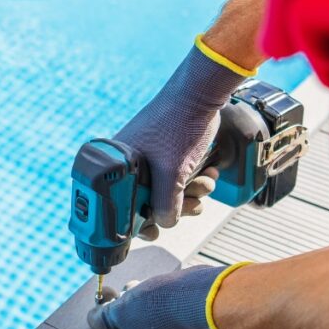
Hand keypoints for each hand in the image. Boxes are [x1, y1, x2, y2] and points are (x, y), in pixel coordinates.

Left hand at [87, 265, 225, 328]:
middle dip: (126, 309)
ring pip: (154, 322)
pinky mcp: (196, 327)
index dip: (109, 320)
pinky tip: (160, 289)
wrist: (203, 296)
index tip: (105, 302)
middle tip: (122, 291)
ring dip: (143, 303)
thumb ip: (103, 317)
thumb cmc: (159, 309)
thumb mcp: (121, 311)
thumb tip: (93, 319)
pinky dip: (163, 303)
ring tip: (140, 286)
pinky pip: (172, 316)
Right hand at [114, 43, 245, 230]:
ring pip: (168, 192)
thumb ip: (165, 205)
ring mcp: (151, 159)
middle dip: (177, 206)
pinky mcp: (170, 154)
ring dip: (192, 194)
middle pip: (148, 202)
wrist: (202, 94)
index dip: (138, 222)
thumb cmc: (179, 125)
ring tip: (205, 183)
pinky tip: (209, 173)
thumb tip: (164, 224)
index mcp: (120, 166)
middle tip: (192, 204)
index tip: (153, 234)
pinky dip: (196, 180)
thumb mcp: (171, 173)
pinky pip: (179, 178)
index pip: (121, 205)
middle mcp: (131, 163)